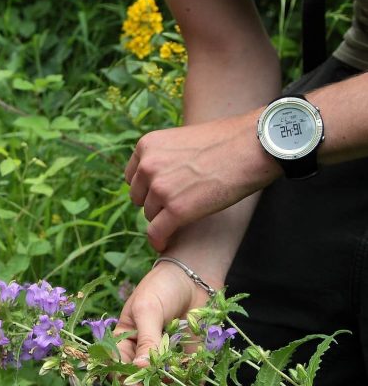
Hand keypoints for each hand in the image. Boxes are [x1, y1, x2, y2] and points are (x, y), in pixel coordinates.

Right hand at [113, 262, 211, 385]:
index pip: (118, 365)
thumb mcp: (148, 310)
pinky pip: (187, 378)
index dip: (124, 379)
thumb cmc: (161, 287)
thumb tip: (138, 369)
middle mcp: (143, 352)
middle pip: (139, 379)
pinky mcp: (188, 358)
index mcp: (125, 339)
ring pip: (162, 383)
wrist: (194, 276)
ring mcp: (166, 357)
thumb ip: (146, 340)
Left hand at [124, 112, 278, 250]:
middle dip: (155, 202)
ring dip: (164, 218)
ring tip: (185, 214)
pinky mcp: (177, 210)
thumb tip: (159, 179)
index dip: (146, 187)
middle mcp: (148, 166)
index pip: (133, 176)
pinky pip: (157, 233)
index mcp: (147, 146)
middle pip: (139, 197)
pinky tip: (164, 245)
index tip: (159, 194)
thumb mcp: (183, 140)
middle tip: (177, 203)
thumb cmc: (227, 141)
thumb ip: (166, 157)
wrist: (253, 147)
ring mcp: (161, 189)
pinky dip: (159, 241)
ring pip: (150, 215)